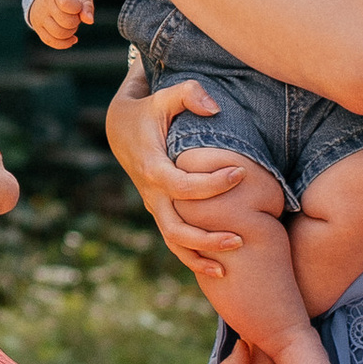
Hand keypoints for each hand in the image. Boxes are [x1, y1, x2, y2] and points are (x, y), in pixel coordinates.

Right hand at [28, 0, 92, 50]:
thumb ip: (87, 5)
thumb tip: (89, 21)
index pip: (67, 2)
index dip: (77, 7)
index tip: (78, 4)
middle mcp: (45, 4)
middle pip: (67, 23)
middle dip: (76, 21)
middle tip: (75, 14)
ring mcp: (39, 17)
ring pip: (59, 34)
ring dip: (71, 32)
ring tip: (70, 23)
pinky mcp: (37, 27)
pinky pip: (51, 42)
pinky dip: (64, 43)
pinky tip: (72, 38)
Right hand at [104, 70, 252, 295]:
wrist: (119, 128)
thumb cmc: (148, 110)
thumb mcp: (164, 95)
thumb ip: (189, 94)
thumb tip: (214, 108)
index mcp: (152, 168)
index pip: (183, 186)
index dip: (212, 184)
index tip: (241, 173)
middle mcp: (151, 194)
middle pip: (177, 227)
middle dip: (209, 236)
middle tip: (243, 235)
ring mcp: (154, 206)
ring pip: (175, 242)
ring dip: (203, 254)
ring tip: (234, 256)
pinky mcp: (160, 212)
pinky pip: (175, 243)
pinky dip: (194, 259)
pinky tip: (221, 270)